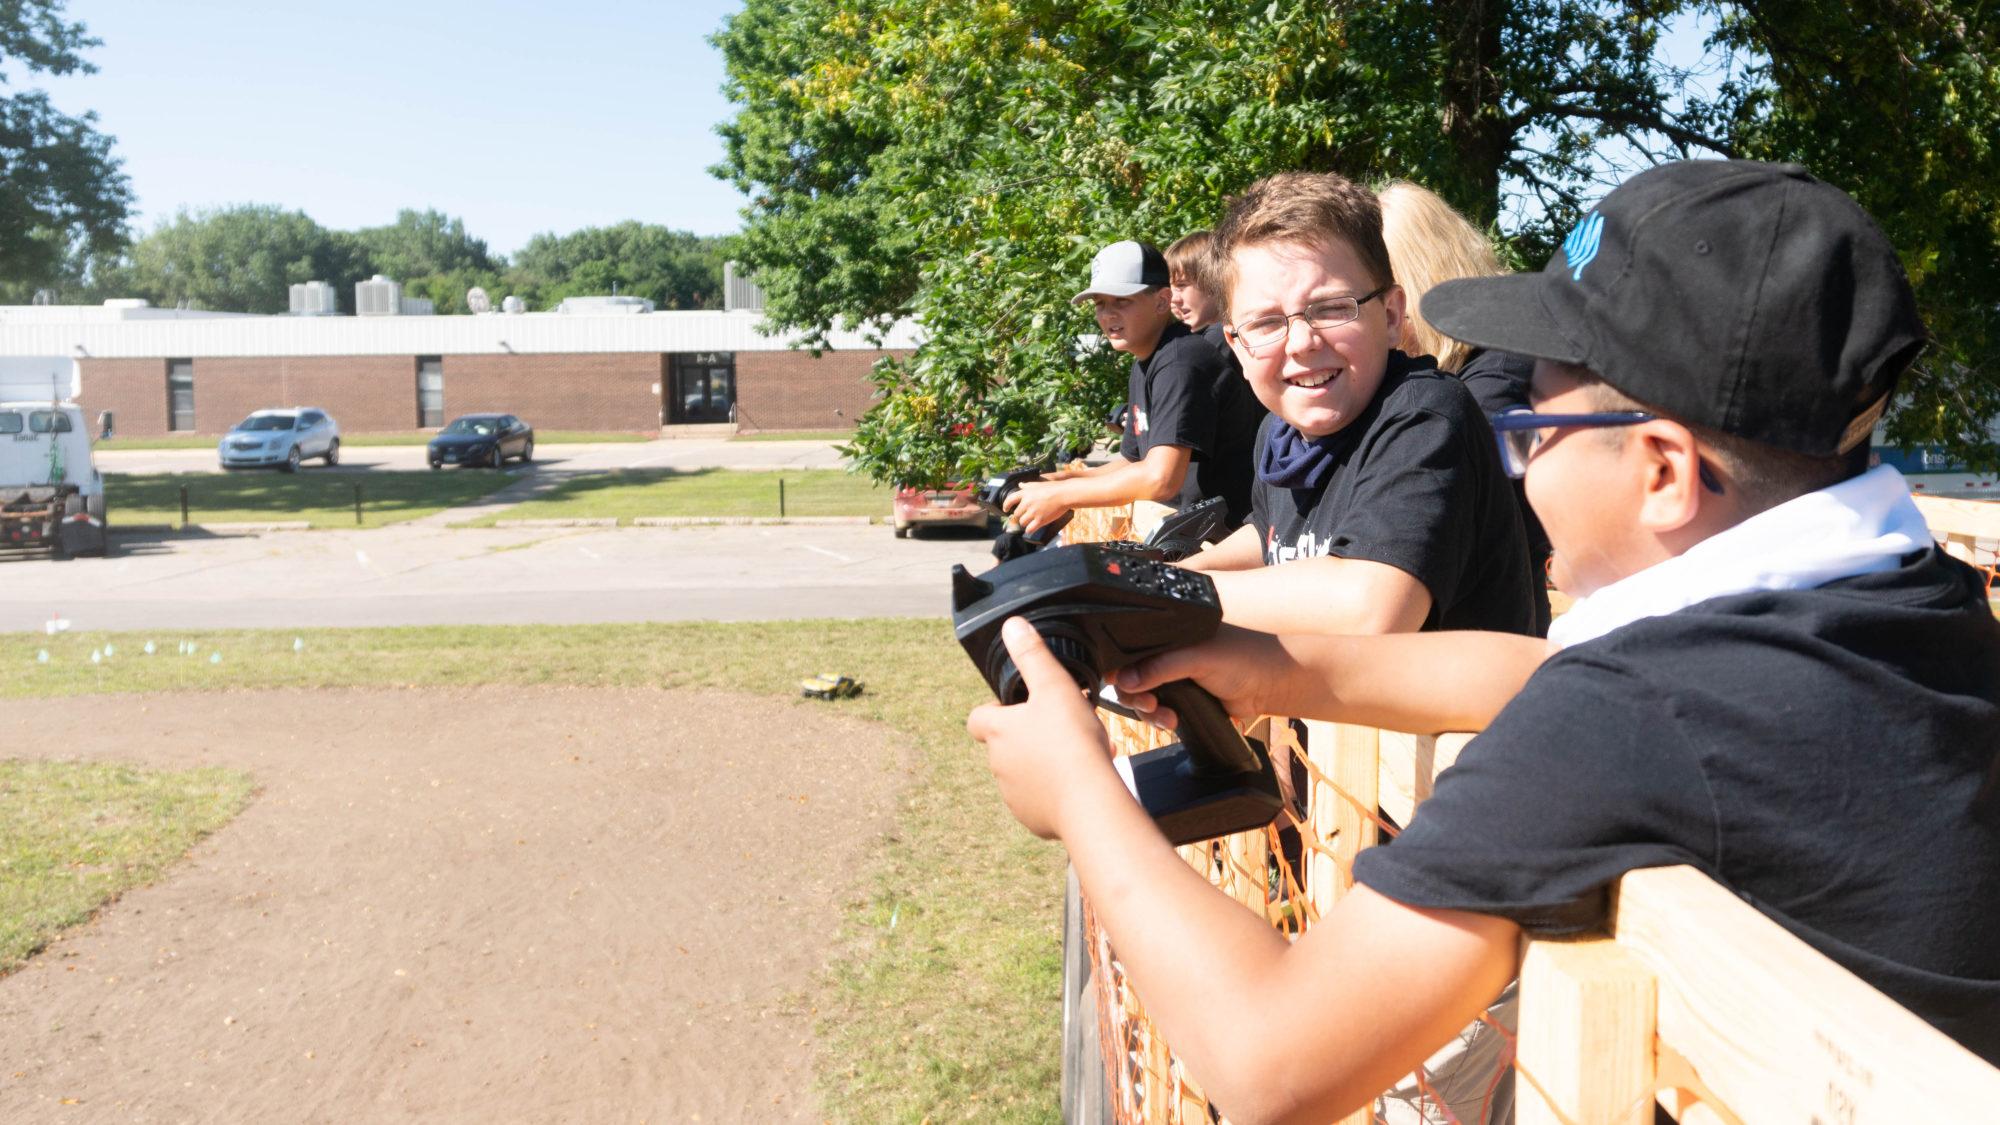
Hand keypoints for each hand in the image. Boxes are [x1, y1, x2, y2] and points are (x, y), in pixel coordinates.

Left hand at [965, 618, 1119, 838]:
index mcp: (997, 732)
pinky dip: (1053, 792)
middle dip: (1028, 736)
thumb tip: (1012, 626)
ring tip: (1076, 755)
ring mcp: (1012, 795)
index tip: (1021, 706)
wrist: (1089, 801)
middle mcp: (997, 765)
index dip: (995, 709)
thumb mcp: (1055, 687)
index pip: (978, 717)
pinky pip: (1039, 801)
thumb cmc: (1071, 742)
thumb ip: (1032, 655)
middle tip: (1060, 728)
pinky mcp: (1032, 819)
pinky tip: (1079, 781)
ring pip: (1024, 773)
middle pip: (1004, 745)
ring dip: (1042, 764)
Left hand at [1002, 480, 1072, 533]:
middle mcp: (1027, 503)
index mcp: (1025, 493)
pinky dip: (1029, 530)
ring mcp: (1033, 512)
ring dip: (1025, 523)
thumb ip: (1028, 485)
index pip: (1010, 500)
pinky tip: (1031, 529)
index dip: (1006, 505)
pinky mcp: (1040, 520)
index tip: (1005, 509)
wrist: (1065, 494)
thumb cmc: (1053, 488)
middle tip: (1024, 517)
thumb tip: (1020, 485)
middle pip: (1016, 514)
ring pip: (1022, 522)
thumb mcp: (1038, 484)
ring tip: (1029, 522)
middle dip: (1020, 516)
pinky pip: (1029, 529)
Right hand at [1112, 625, 1285, 728]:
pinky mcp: (1181, 697)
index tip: (1123, 683)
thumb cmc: (1242, 656)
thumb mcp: (1197, 657)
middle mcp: (1166, 652)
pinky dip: (1158, 718)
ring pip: (1140, 696)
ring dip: (1146, 710)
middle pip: (1129, 675)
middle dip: (1133, 694)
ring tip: (1164, 715)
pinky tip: (1171, 720)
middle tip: (1148, 702)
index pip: (1130, 647)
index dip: (1120, 667)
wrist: (1269, 685)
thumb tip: (1125, 680)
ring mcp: (1172, 676)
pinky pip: (1156, 710)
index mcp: (1167, 633)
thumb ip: (1161, 666)